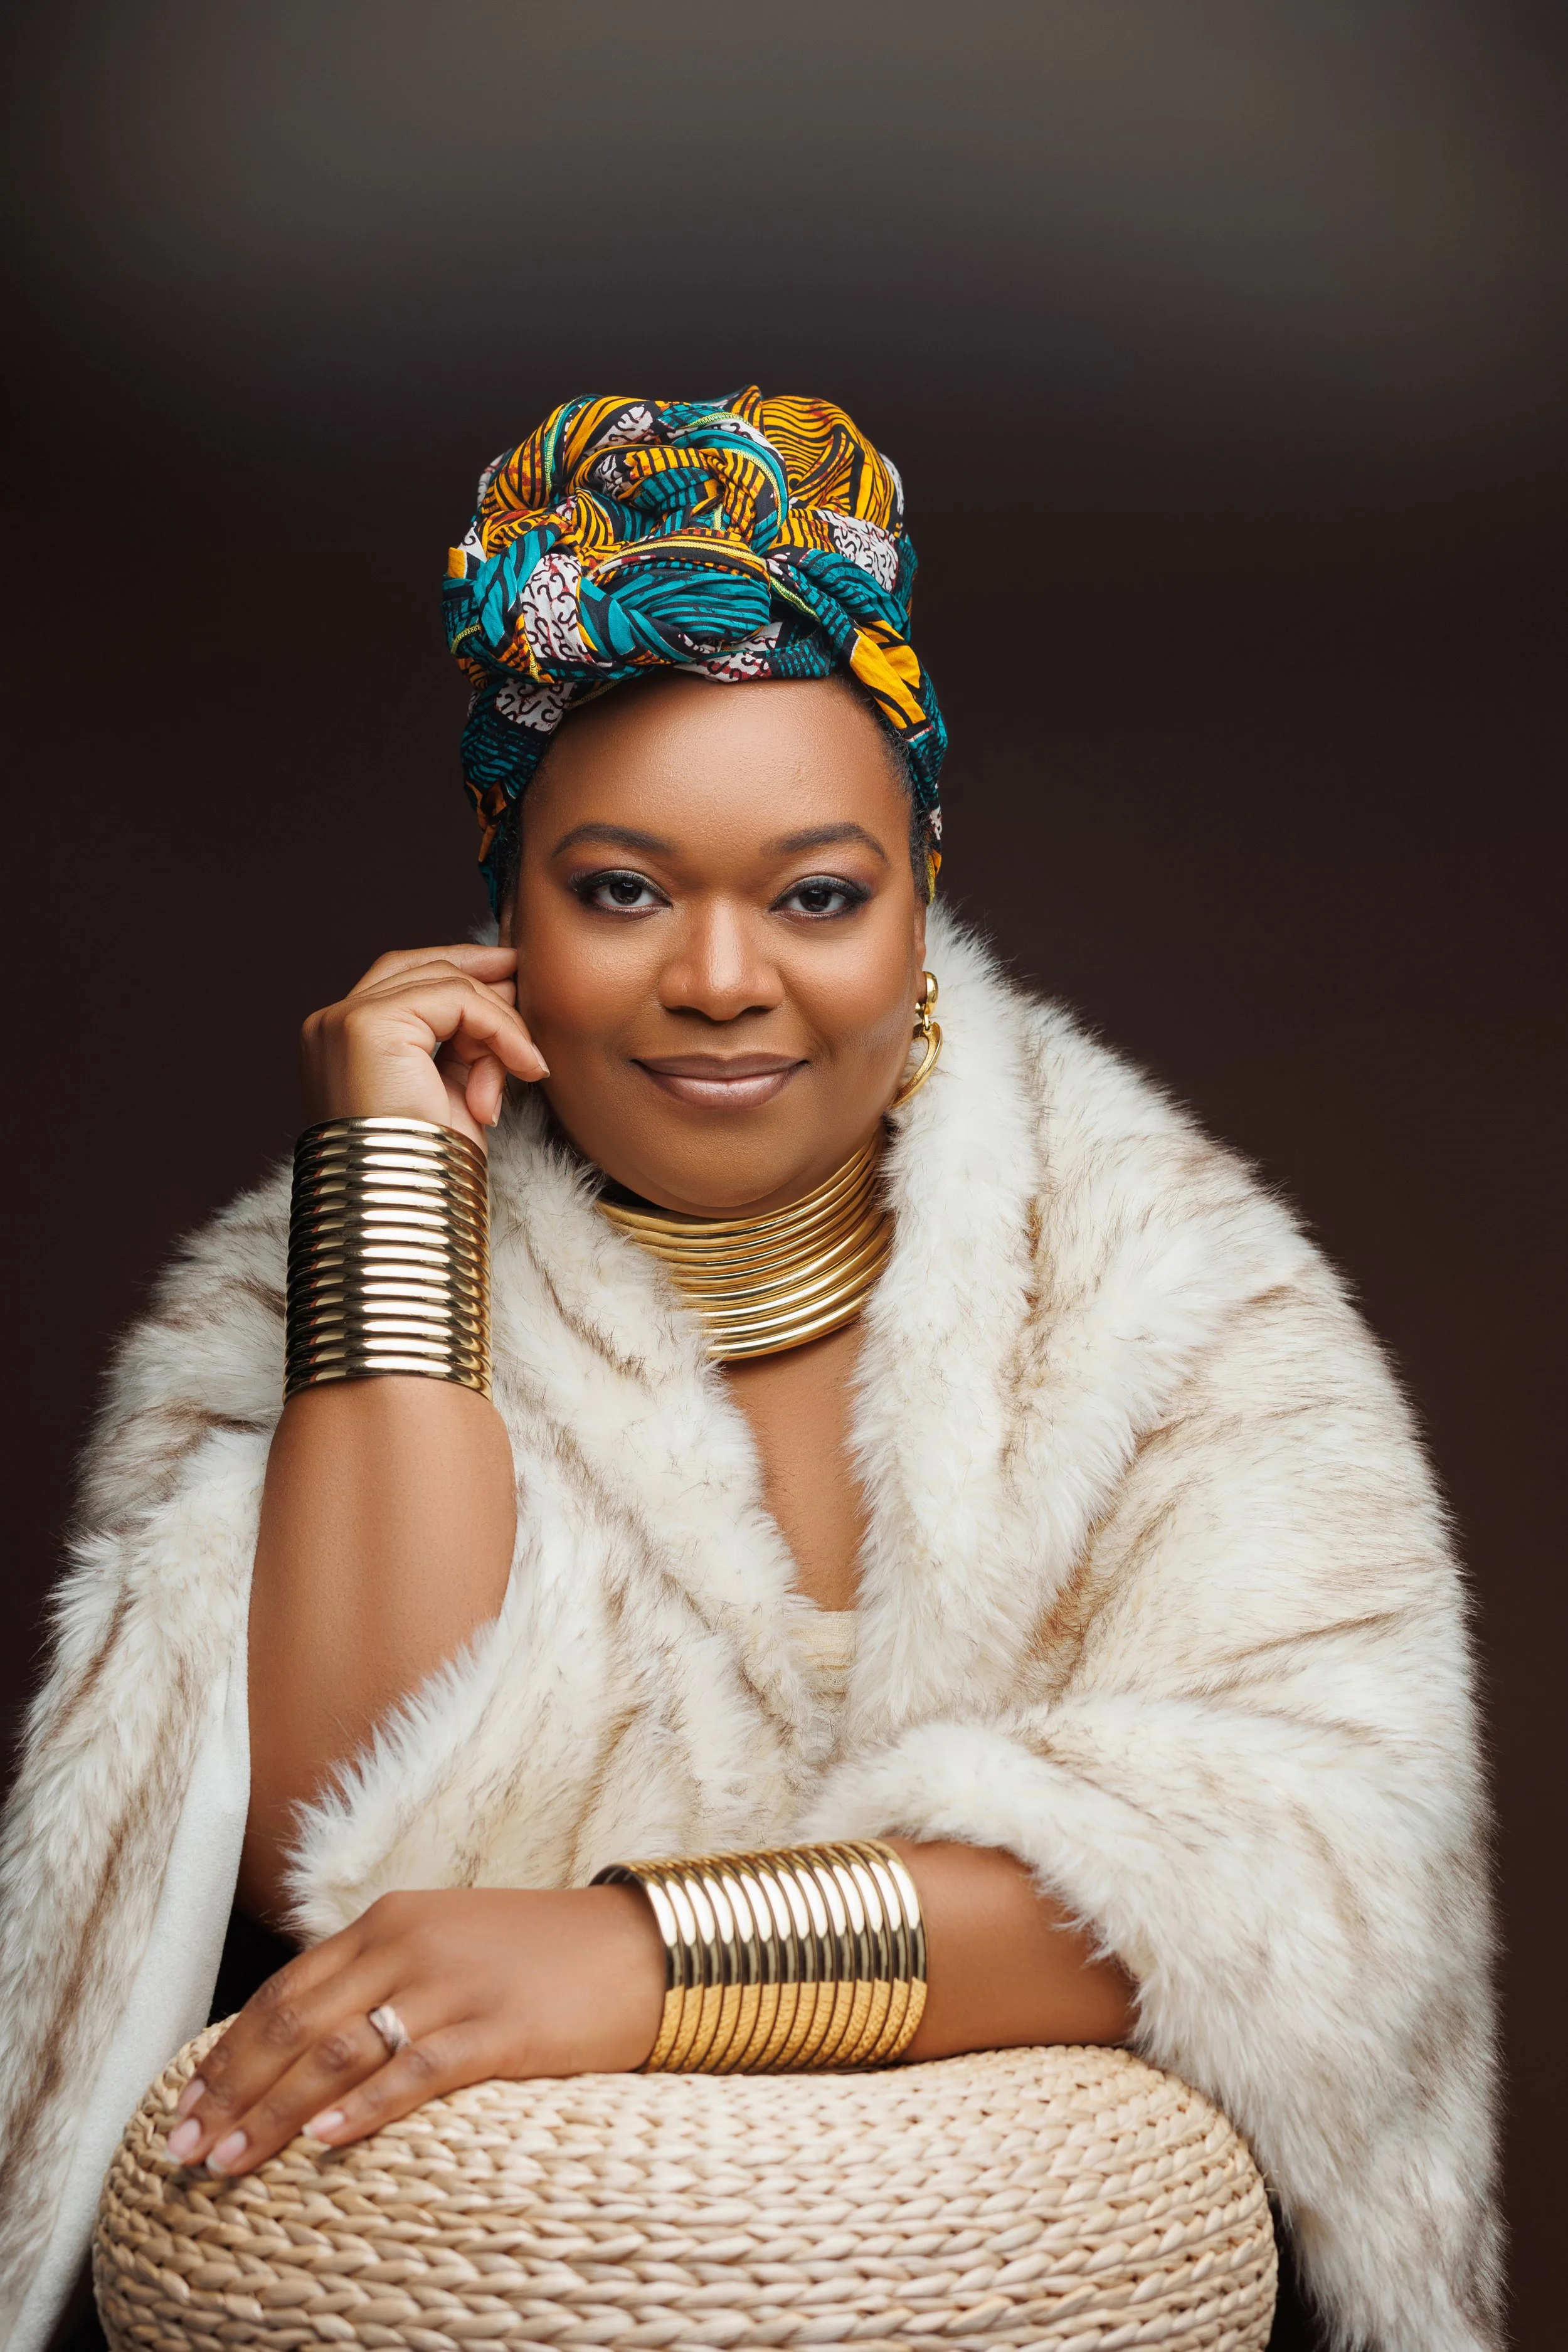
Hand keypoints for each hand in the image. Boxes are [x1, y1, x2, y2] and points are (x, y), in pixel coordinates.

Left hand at [162, 1887, 666, 2176]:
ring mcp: (455, 1984)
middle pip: (296, 2024)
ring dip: (273, 2113)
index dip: (227, 2054)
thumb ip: (379, 1978)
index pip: (285, 1991)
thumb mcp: (446, 1945)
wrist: (640, 1948)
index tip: (185, 2108)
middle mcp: (411, 1943)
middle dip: (231, 2092)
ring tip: (228, 2163)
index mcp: (391, 1920)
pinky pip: (417, 2071)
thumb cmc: (540, 1957)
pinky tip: (323, 2141)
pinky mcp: (500, 2028)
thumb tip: (302, 2046)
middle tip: (185, 2151)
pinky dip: (363, 2108)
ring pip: (340, 2053)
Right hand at [301, 944, 548, 1146]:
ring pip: (445, 983)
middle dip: (483, 977)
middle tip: (527, 982)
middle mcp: (332, 1025)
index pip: (401, 980)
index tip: (509, 971)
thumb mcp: (453, 1092)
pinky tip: (525, 1064)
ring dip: (500, 1022)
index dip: (458, 970)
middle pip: (420, 969)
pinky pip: (456, 1000)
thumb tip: (507, 990)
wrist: (408, 1211)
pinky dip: (501, 1028)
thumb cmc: (430, 1168)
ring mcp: (345, 1021)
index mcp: (343, 1043)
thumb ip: (465, 1044)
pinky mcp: (369, 1025)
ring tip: (526, 1066)